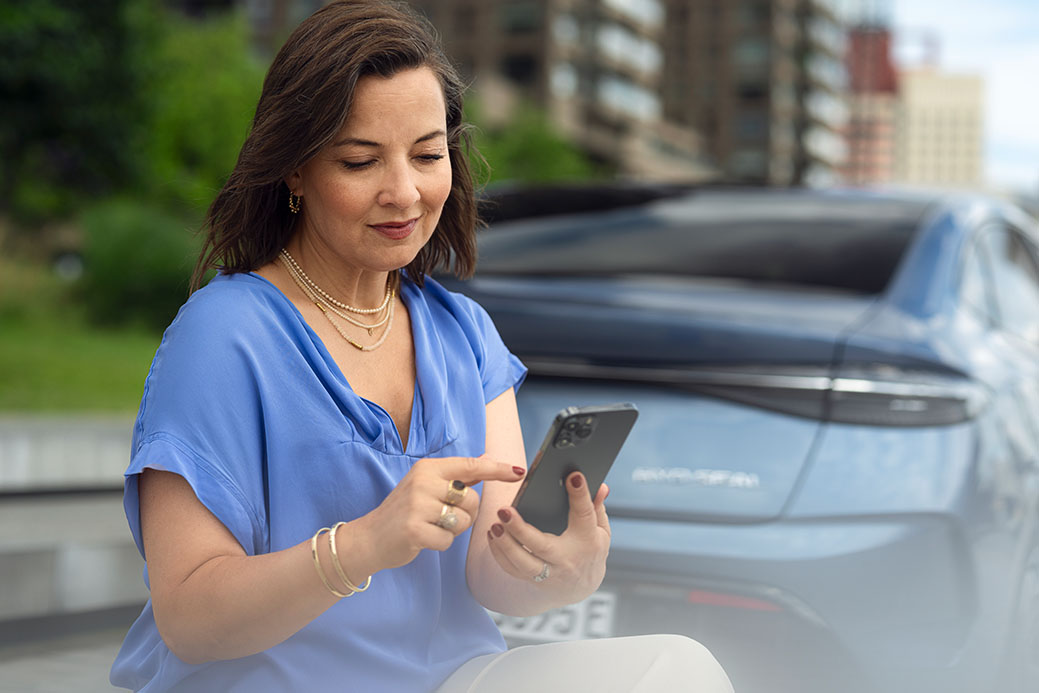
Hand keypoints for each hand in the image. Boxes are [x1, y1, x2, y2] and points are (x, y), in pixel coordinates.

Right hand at [356, 456, 525, 573]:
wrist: (370, 537)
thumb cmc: (404, 511)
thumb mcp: (427, 485)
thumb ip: (457, 475)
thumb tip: (488, 459)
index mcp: (428, 468)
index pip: (470, 466)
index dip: (497, 469)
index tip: (519, 472)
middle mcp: (423, 482)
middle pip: (471, 499)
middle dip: (466, 514)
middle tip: (443, 517)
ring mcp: (417, 506)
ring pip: (462, 522)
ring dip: (453, 530)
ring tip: (431, 526)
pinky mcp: (414, 530)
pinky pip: (448, 541)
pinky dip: (440, 544)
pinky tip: (423, 538)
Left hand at [486, 471, 609, 604]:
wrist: (581, 588)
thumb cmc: (590, 551)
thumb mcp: (601, 530)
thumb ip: (596, 507)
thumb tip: (601, 486)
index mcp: (587, 540)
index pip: (584, 515)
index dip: (580, 495)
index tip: (573, 476)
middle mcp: (566, 558)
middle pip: (541, 545)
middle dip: (520, 529)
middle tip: (504, 510)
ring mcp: (548, 572)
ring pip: (522, 563)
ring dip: (504, 544)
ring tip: (494, 524)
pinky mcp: (532, 580)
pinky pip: (512, 569)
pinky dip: (499, 553)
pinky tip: (493, 534)